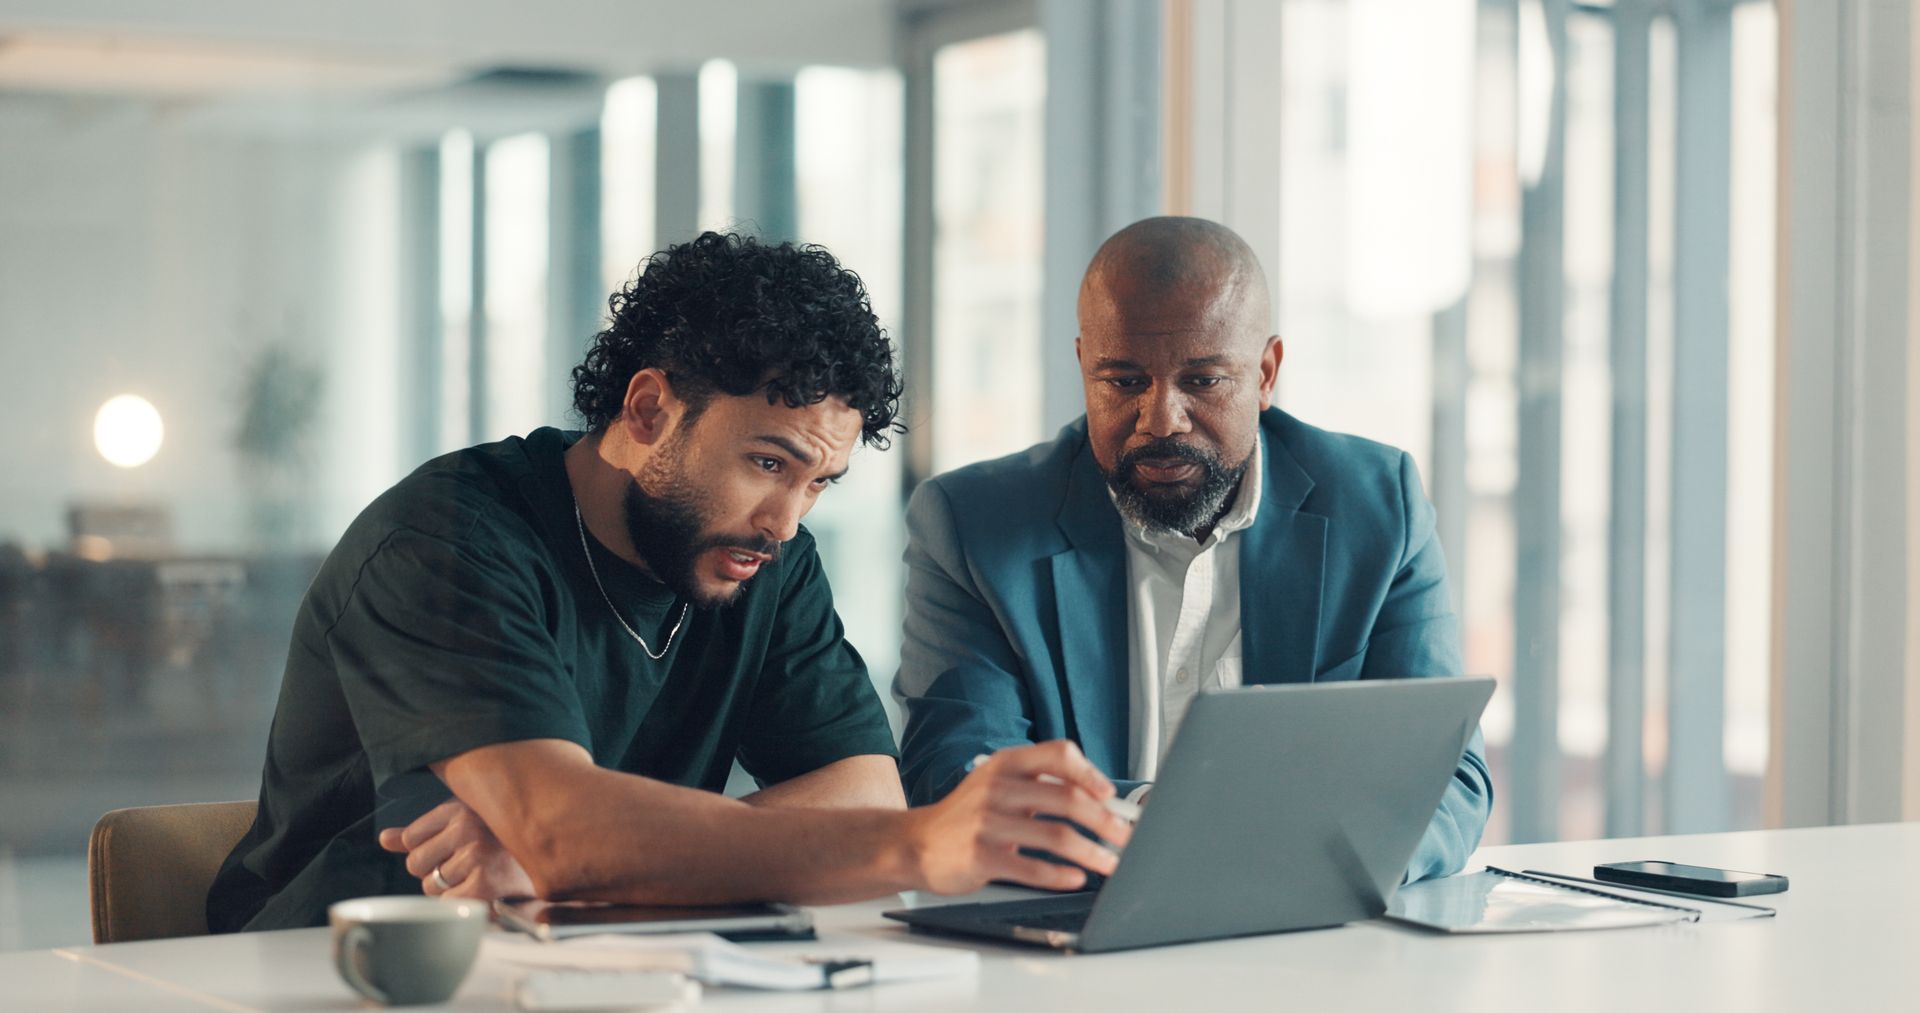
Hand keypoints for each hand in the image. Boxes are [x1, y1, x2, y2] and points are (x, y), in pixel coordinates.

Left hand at [377, 798, 535, 899]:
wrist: (555, 860)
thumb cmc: (504, 845)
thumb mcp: (464, 824)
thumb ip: (422, 832)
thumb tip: (384, 839)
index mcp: (461, 807)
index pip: (411, 837)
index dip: (431, 849)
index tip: (458, 849)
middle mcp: (467, 826)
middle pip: (416, 863)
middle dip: (437, 871)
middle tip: (471, 866)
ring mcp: (475, 855)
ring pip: (430, 886)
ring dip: (450, 890)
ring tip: (481, 877)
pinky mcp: (483, 883)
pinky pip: (447, 903)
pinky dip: (463, 905)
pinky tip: (486, 891)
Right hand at [901, 740, 1132, 893]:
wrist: (916, 843)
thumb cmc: (967, 816)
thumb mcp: (998, 784)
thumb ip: (1040, 785)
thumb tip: (1099, 799)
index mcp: (1005, 763)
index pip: (1058, 754)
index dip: (1090, 773)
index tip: (1111, 794)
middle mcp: (997, 787)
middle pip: (1067, 799)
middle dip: (1105, 820)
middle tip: (1125, 837)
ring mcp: (987, 821)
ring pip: (1055, 835)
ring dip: (1091, 852)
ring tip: (1110, 864)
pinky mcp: (980, 855)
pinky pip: (1030, 866)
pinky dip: (1059, 875)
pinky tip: (1075, 878)